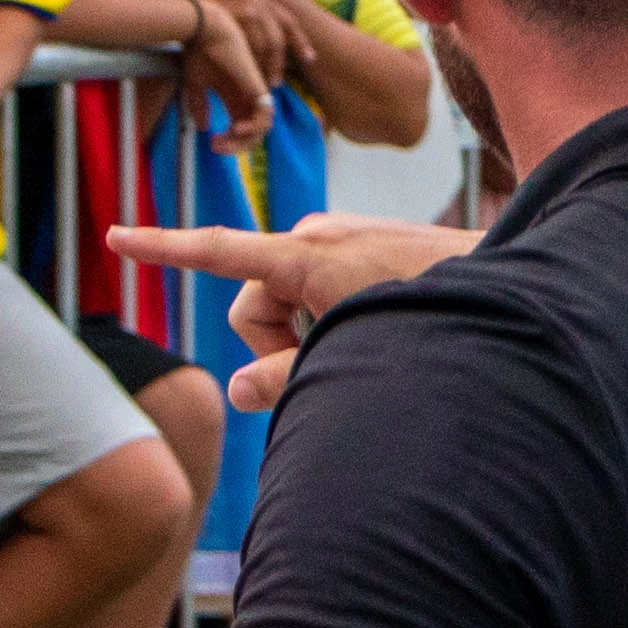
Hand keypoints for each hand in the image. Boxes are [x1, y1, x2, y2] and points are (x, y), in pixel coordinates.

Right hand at [107, 212, 478, 408]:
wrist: (510, 287)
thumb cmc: (434, 321)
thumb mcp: (350, 356)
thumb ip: (285, 379)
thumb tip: (236, 391)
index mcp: (308, 255)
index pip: (218, 249)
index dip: (163, 247)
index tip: (116, 235)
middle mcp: (316, 236)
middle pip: (251, 306)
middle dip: (274, 344)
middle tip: (328, 367)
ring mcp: (339, 238)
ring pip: (283, 303)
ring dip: (305, 333)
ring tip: (366, 342)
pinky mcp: (359, 247)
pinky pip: (315, 291)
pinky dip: (326, 316)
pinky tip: (376, 326)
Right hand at [177, 0, 272, 141]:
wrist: (206, 30)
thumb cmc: (199, 51)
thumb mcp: (196, 83)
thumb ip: (200, 105)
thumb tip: (203, 128)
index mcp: (235, 96)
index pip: (242, 129)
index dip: (230, 144)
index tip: (211, 145)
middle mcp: (248, 97)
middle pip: (254, 134)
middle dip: (236, 147)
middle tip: (216, 148)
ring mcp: (255, 94)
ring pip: (262, 130)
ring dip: (242, 142)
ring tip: (221, 142)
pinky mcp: (258, 88)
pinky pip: (265, 118)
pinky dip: (253, 129)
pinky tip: (234, 128)